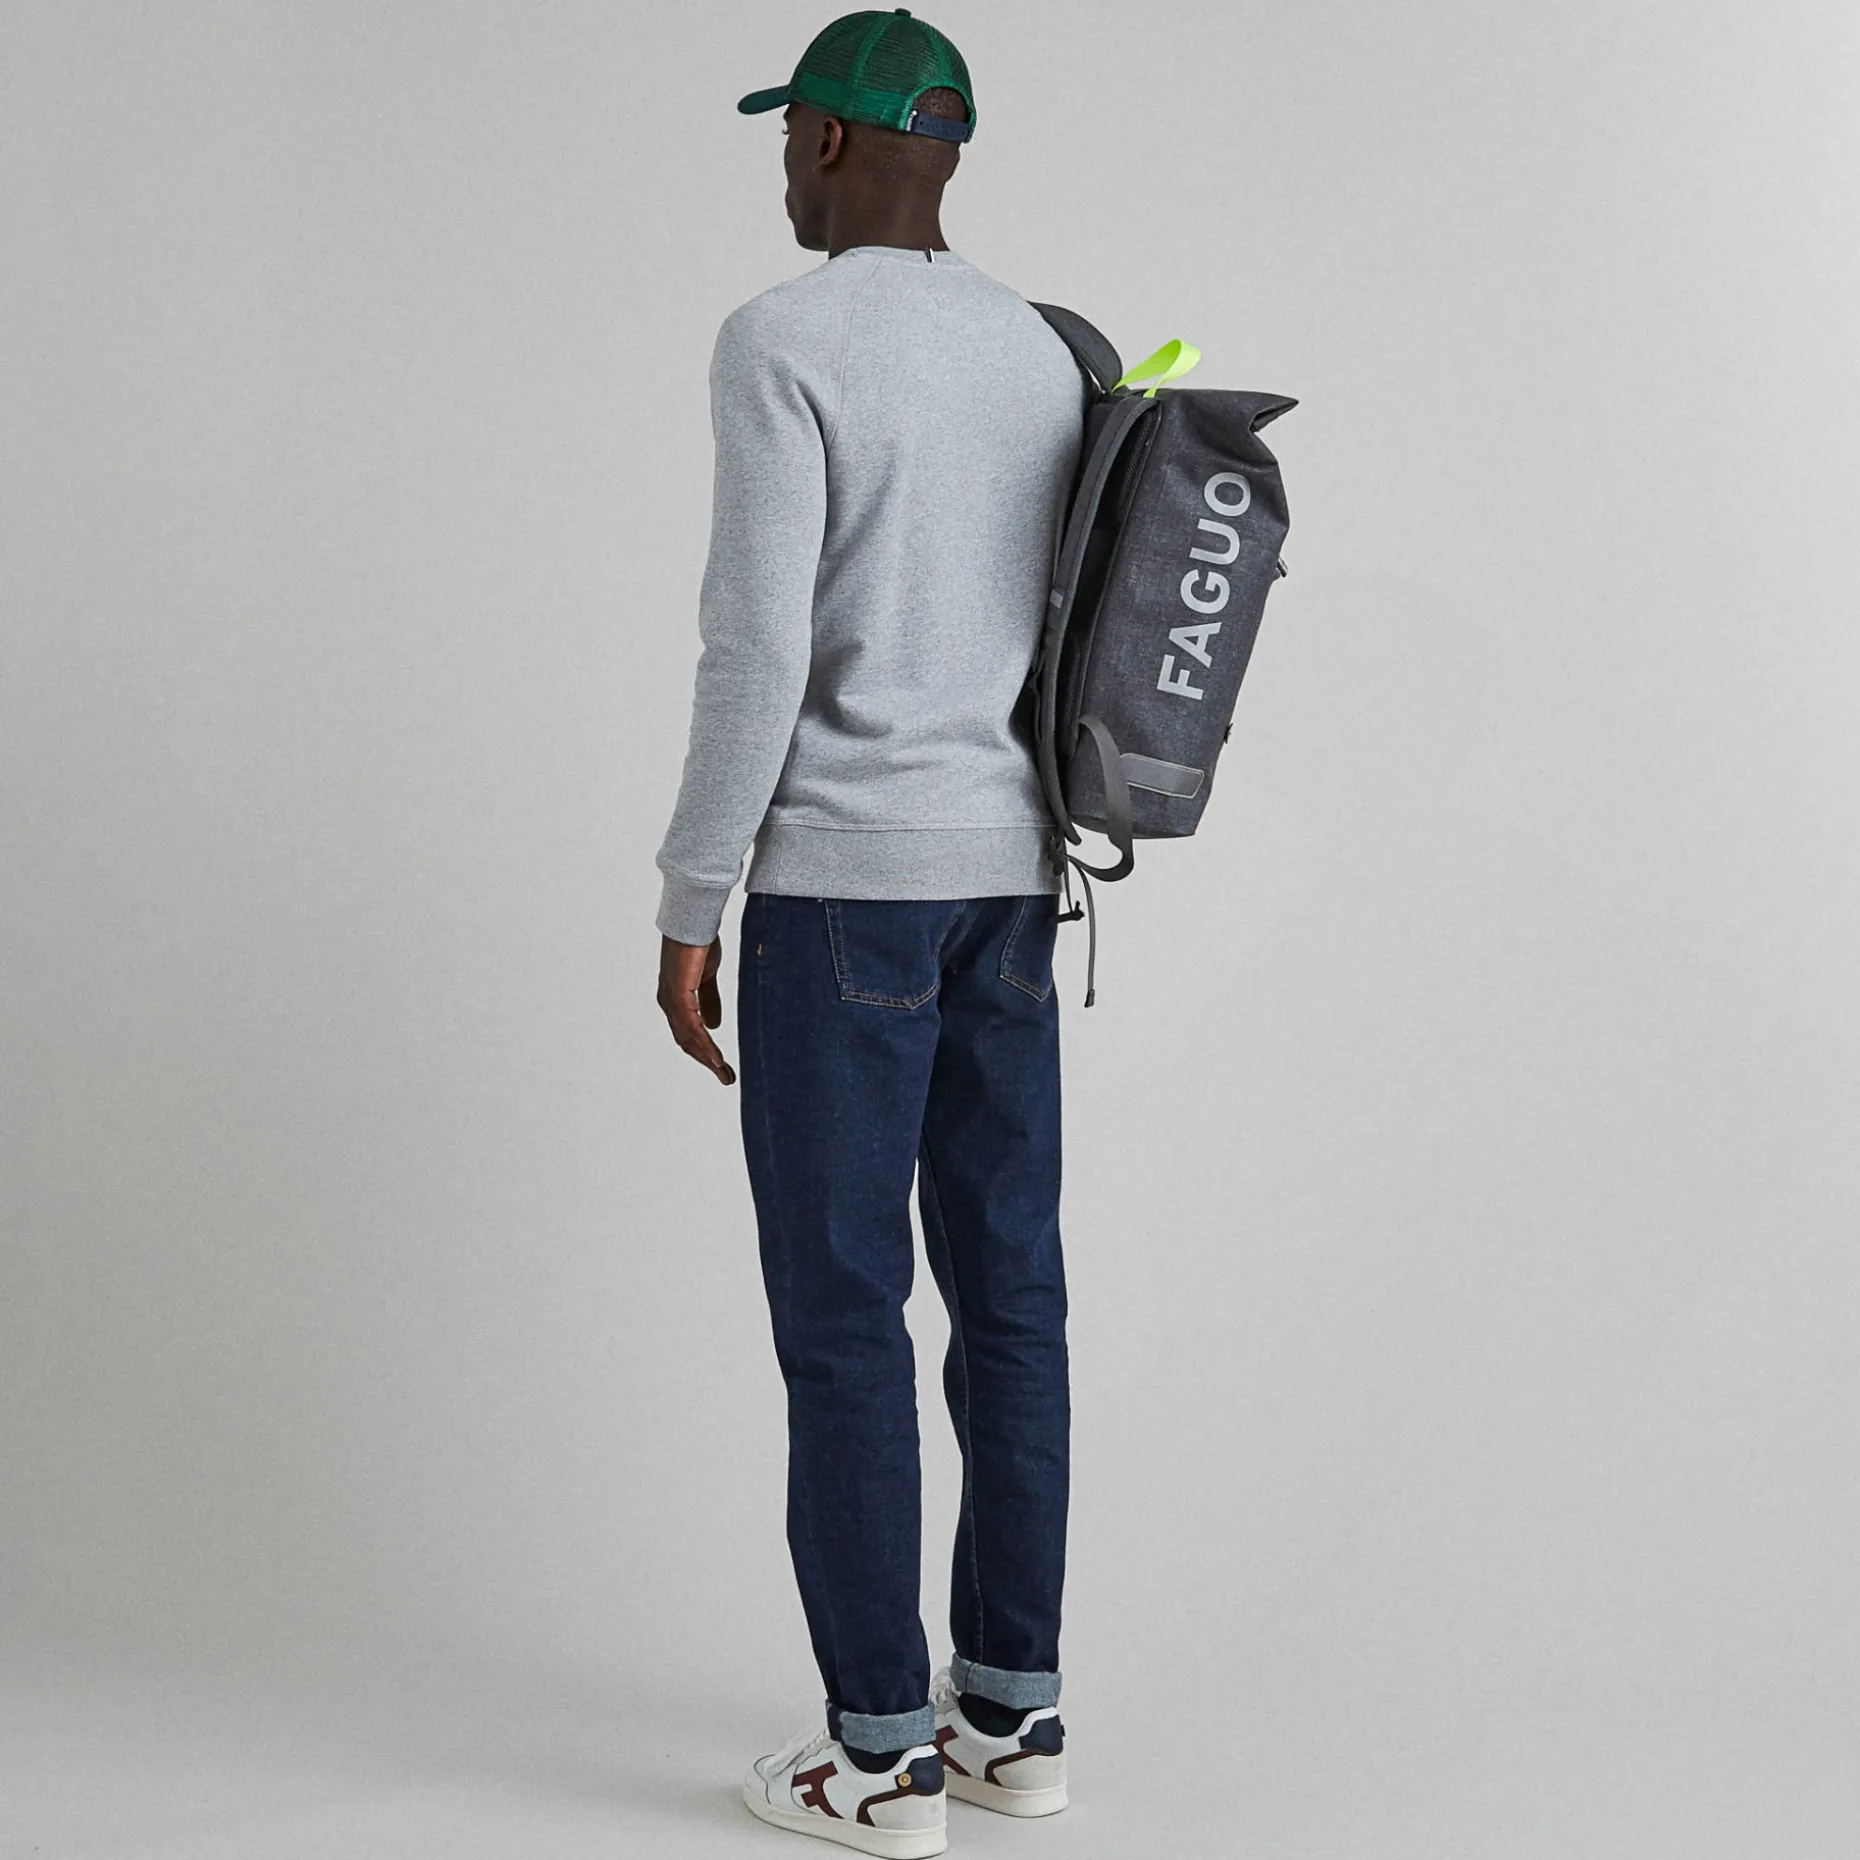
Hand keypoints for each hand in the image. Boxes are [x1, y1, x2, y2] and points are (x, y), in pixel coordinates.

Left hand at [657, 933, 735, 1085]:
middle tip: (726, 1077)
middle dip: (706, 1060)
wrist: (694, 921)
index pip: (688, 1032)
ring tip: (724, 1073)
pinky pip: (691, 1026)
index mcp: (675, 999)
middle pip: (686, 1040)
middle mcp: (669, 1002)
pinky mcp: (678, 993)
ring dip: (707, 1058)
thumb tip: (714, 1024)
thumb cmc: (698, 944)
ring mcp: (672, 999)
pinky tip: (716, 1056)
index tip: (720, 1065)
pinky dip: (704, 1043)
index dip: (703, 1050)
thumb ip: (709, 1000)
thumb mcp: (707, 977)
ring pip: (689, 1038)